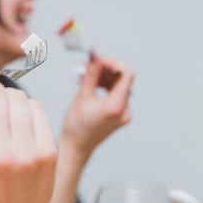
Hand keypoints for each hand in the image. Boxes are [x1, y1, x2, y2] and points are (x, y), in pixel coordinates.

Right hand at [48, 54, 133, 202]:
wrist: (76, 147)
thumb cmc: (76, 126)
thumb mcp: (82, 95)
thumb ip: (91, 72)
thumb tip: (95, 54)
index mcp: (117, 106)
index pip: (127, 75)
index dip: (114, 63)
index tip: (100, 60)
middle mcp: (125, 111)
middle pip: (122, 80)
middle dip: (106, 70)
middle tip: (89, 65)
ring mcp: (125, 114)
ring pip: (119, 86)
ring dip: (104, 78)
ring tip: (85, 75)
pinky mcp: (121, 115)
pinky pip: (117, 95)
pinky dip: (106, 87)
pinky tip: (92, 85)